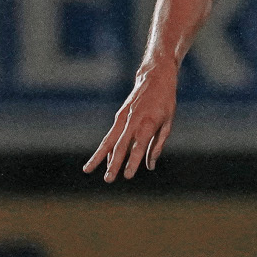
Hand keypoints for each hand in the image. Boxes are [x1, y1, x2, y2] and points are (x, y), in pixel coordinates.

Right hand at [84, 62, 177, 181]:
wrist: (155, 76)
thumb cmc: (165, 101)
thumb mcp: (168, 122)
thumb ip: (158, 144)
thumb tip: (149, 165)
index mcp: (148, 123)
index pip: (138, 147)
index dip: (133, 162)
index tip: (127, 176)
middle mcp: (133, 121)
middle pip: (120, 146)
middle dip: (113, 164)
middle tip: (108, 180)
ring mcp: (123, 117)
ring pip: (109, 140)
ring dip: (99, 156)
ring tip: (88, 169)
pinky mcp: (119, 116)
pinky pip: (112, 135)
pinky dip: (107, 148)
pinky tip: (105, 159)